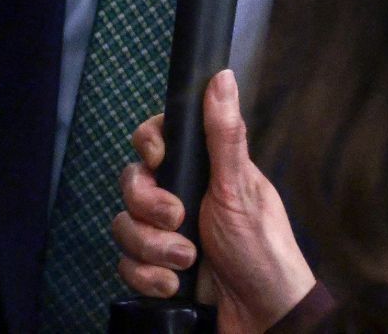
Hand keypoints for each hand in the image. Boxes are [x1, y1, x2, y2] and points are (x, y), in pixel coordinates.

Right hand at [113, 70, 314, 331]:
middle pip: (132, 182)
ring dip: (152, 248)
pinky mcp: (156, 270)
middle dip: (149, 206)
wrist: (261, 317)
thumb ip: (225, 135)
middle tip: (180, 219)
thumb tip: (221, 77)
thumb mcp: (242, 188)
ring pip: (124, 226)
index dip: (149, 143)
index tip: (159, 155)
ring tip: (186, 260)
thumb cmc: (263, 250)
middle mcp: (182, 198)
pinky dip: (149, 277)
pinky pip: (126, 264)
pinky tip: (175, 285)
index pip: (159, 139)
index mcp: (204, 170)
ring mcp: (167, 235)